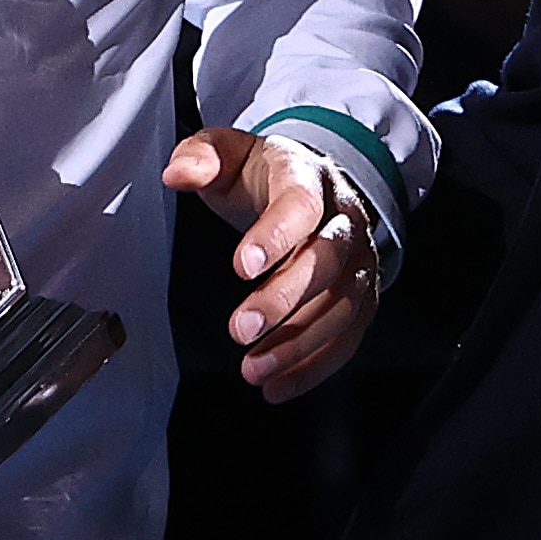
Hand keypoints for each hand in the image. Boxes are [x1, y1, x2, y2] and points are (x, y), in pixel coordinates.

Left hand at [162, 127, 380, 402]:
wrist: (312, 184)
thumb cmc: (264, 175)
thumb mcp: (228, 153)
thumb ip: (200, 157)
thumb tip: (178, 174)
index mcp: (308, 176)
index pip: (300, 204)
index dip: (275, 236)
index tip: (240, 267)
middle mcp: (344, 217)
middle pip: (327, 260)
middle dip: (285, 300)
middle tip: (241, 328)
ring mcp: (359, 258)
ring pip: (342, 305)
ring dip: (299, 344)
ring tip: (254, 369)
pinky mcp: (362, 294)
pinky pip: (349, 336)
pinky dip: (315, 366)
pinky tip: (278, 386)